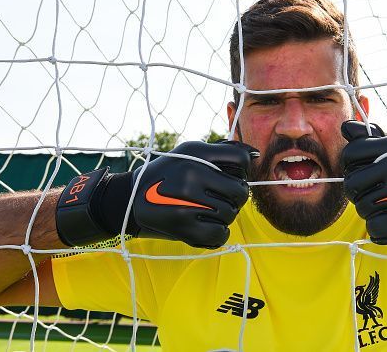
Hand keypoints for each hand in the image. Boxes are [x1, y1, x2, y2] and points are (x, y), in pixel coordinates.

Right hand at [56, 141, 258, 247]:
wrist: (130, 199)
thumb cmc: (170, 173)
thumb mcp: (191, 152)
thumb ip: (224, 151)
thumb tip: (255, 155)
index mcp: (195, 153)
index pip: (241, 160)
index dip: (243, 171)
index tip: (231, 175)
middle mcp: (190, 174)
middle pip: (240, 192)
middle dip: (236, 197)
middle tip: (222, 197)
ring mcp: (185, 201)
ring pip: (231, 214)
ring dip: (225, 215)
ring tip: (208, 210)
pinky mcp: (182, 227)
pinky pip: (220, 234)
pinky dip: (218, 233)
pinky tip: (208, 225)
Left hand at [340, 121, 386, 244]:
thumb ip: (373, 138)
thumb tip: (345, 127)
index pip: (350, 154)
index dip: (351, 164)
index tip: (363, 170)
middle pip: (352, 184)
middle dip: (359, 191)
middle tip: (377, 191)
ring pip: (362, 208)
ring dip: (372, 210)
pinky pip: (374, 228)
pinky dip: (381, 229)